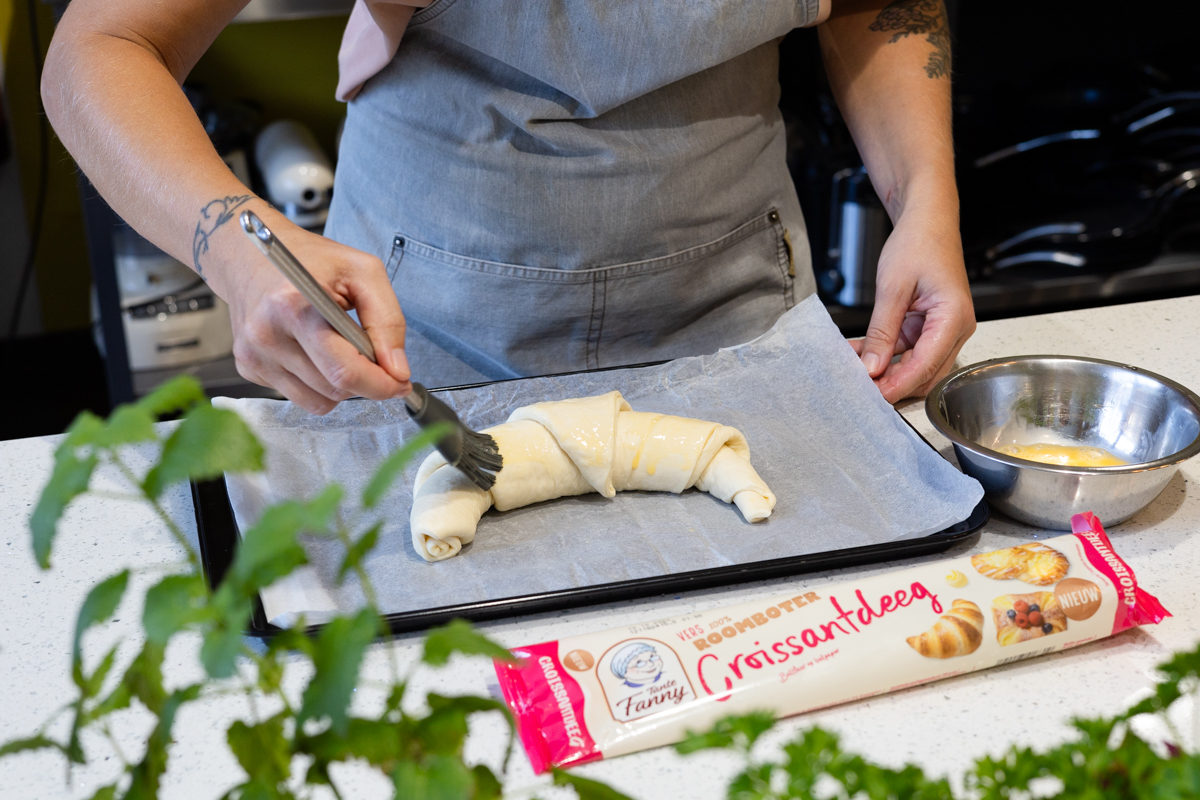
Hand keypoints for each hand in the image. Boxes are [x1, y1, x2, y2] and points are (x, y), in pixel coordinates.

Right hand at [211, 216, 411, 413]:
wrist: (249, 253)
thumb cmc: (309, 258)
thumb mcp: (363, 272)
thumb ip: (388, 321)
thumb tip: (398, 371)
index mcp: (295, 306)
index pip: (345, 371)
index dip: (381, 384)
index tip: (400, 383)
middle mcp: (267, 335)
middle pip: (334, 389)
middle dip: (365, 382)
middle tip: (375, 359)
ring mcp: (254, 355)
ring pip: (319, 401)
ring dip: (341, 385)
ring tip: (340, 348)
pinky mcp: (248, 367)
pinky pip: (298, 396)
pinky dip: (317, 383)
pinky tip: (314, 352)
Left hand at [850, 209, 974, 403]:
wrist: (926, 220)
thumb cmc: (918, 243)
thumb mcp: (893, 288)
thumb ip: (882, 331)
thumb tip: (872, 368)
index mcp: (954, 317)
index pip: (927, 365)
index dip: (899, 385)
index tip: (874, 396)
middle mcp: (955, 328)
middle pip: (925, 373)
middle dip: (893, 383)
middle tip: (859, 386)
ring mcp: (943, 329)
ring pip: (915, 365)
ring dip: (886, 369)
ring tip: (853, 367)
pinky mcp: (929, 327)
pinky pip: (908, 350)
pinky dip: (885, 354)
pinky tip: (860, 353)